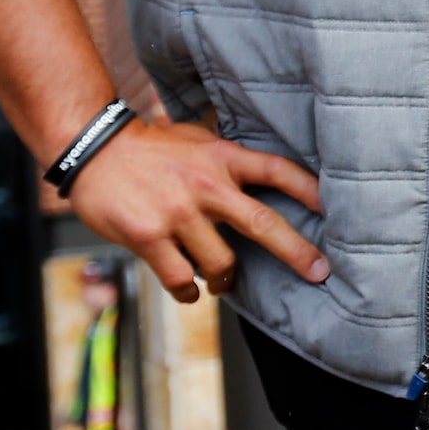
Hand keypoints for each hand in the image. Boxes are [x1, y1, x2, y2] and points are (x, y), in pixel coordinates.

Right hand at [59, 117, 328, 303]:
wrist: (93, 148)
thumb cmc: (150, 147)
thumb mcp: (197, 139)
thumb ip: (228, 159)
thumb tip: (265, 176)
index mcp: (222, 159)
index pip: (278, 171)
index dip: (310, 190)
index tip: (335, 209)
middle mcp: (206, 187)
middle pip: (264, 224)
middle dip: (298, 252)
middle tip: (320, 273)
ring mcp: (178, 214)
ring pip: (221, 263)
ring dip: (226, 279)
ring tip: (221, 281)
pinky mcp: (149, 238)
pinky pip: (181, 278)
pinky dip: (188, 291)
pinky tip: (188, 289)